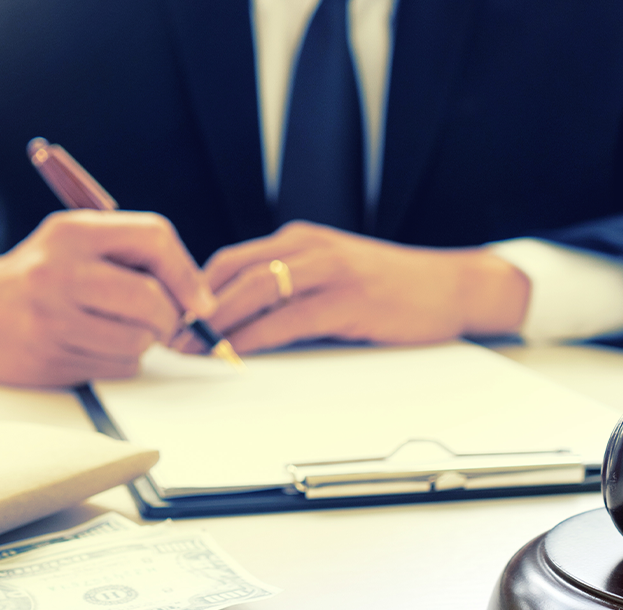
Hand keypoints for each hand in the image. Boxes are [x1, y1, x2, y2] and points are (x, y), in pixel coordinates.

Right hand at [0, 210, 214, 385]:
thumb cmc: (40, 274)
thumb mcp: (77, 242)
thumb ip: (132, 253)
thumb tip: (198, 298)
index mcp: (72, 232)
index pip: (153, 238)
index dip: (187, 272)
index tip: (199, 301)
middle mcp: (59, 272)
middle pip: (151, 300)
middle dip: (169, 318)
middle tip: (163, 322)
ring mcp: (51, 319)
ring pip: (138, 341)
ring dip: (143, 343)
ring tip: (117, 330)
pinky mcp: (49, 359)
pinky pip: (116, 368)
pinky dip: (119, 361)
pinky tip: (93, 346)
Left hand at [189, 222, 530, 353]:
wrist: (452, 286)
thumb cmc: (391, 289)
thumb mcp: (333, 277)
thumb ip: (291, 290)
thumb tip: (237, 322)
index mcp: (301, 240)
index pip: (231, 259)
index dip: (195, 289)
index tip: (170, 317)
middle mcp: (310, 248)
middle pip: (234, 272)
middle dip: (196, 308)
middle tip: (169, 338)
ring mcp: (330, 271)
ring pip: (256, 291)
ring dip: (219, 323)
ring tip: (194, 349)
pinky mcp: (348, 301)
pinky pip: (289, 319)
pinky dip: (256, 338)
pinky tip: (238, 356)